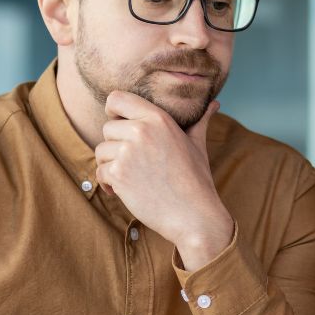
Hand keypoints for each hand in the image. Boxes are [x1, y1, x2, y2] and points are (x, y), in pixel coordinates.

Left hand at [95, 92, 232, 268]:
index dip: (113, 111)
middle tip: (135, 163)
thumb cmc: (196, 180)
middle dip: (116, 146)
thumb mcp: (197, 145)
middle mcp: (141, 130)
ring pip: (101, 151)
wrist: (194, 215)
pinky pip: (100, 172)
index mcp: (158, 118)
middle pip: (107, 128)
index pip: (116, 98)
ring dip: (111, 166)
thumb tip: (215, 104)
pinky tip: (126, 191)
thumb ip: (199, 121)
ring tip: (133, 178)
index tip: (120, 124)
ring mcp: (127, 152)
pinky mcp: (118, 174)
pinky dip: (108, 184)